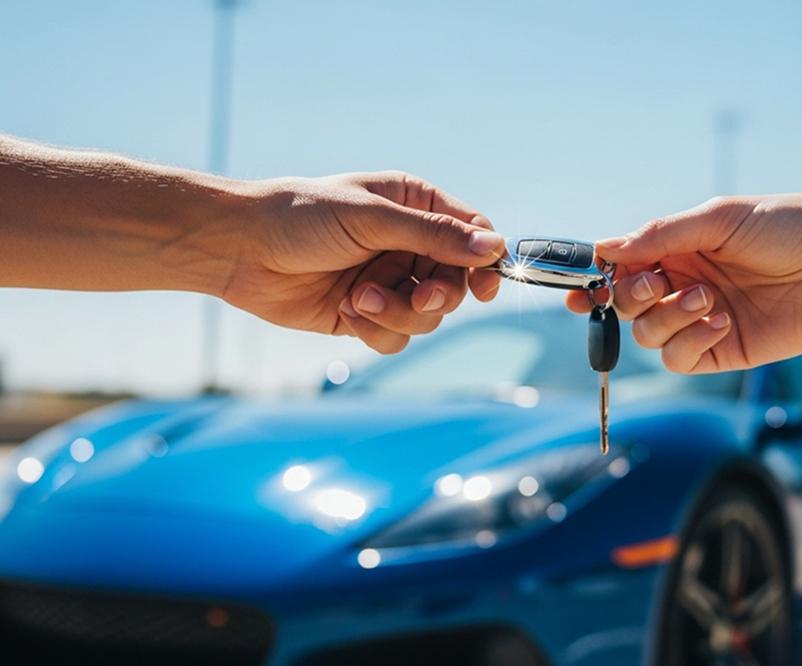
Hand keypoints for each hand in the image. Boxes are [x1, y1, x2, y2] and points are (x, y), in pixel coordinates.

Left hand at [224, 171, 503, 352]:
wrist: (239, 250)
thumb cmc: (300, 216)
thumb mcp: (373, 218)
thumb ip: (434, 235)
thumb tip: (494, 247)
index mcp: (414, 206)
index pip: (472, 234)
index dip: (485, 263)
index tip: (484, 287)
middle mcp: (407, 244)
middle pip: (455, 284)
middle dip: (437, 297)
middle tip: (418, 300)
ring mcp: (388, 281)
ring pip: (426, 317)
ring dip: (397, 314)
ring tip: (361, 299)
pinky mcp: (367, 314)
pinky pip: (395, 337)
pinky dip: (375, 330)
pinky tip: (348, 310)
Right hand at [567, 195, 801, 372]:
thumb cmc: (787, 226)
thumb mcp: (719, 218)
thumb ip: (660, 235)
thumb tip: (604, 248)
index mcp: (676, 249)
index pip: (620, 268)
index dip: (594, 280)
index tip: (577, 289)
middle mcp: (681, 284)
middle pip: (625, 304)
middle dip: (632, 296)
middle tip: (660, 282)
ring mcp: (699, 319)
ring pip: (648, 335)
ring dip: (667, 318)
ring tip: (707, 299)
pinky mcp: (721, 349)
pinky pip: (680, 358)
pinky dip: (690, 340)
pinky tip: (719, 320)